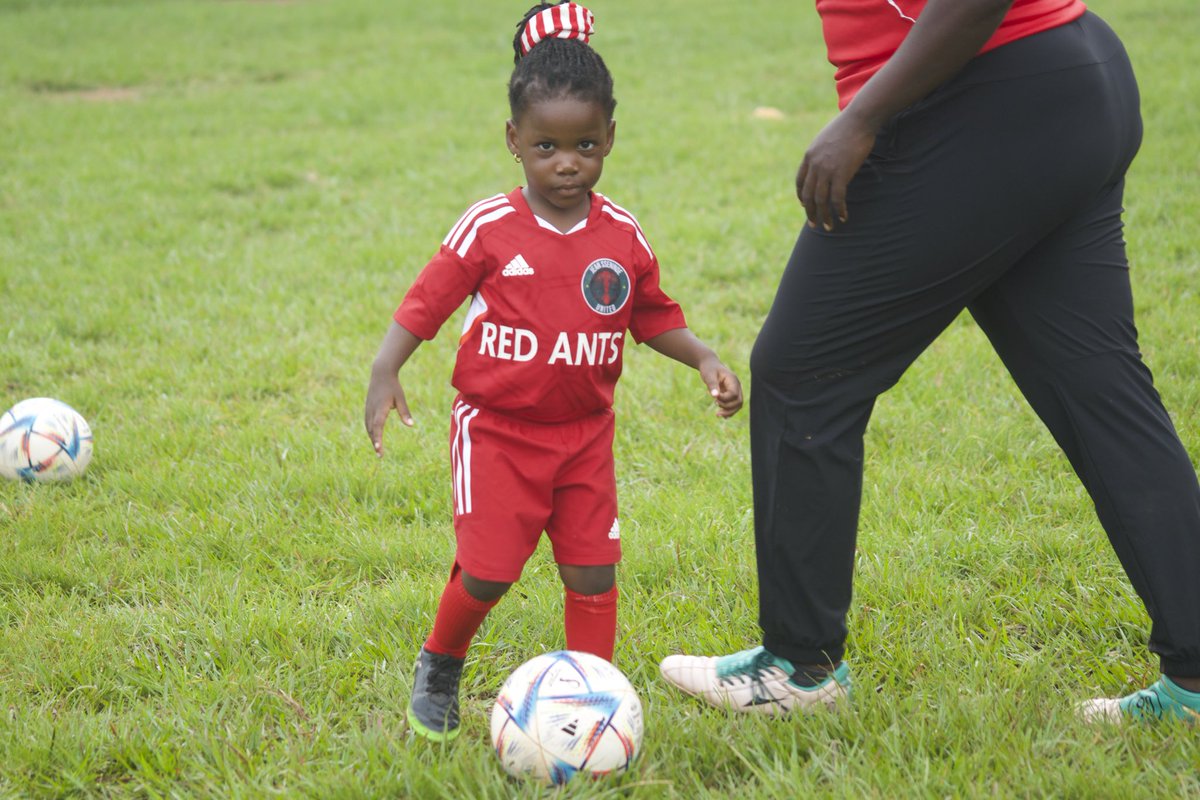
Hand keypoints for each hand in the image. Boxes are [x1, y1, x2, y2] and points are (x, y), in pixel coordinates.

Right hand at [363, 372, 413, 456]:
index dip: (377, 438)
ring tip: (378, 449)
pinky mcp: (368, 408)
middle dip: (375, 443)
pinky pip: (367, 422)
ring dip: (372, 438)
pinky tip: (374, 437)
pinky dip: (371, 431)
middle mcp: (372, 410)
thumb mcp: (401, 398)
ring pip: (369, 427)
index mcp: (380, 408)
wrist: (381, 374)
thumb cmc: (393, 386)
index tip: (378, 449)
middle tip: (380, 455)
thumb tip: (411, 425)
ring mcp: (368, 409)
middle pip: (372, 430)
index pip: (378, 426)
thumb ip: (405, 412)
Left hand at [698, 357, 743, 418]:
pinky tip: (722, 415)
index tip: (714, 398)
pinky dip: (729, 411)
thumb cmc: (708, 369)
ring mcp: (735, 390)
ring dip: (729, 411)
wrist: (709, 365)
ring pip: (738, 405)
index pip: (733, 394)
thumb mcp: (708, 375)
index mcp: (733, 380)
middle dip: (728, 407)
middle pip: (738, 401)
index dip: (724, 399)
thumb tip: (715, 396)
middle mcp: (736, 386)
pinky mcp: (731, 394)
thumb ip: (712, 385)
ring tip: (717, 414)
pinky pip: (734, 405)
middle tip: (715, 404)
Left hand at [796, 109, 877, 230]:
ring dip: (824, 216)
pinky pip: (837, 198)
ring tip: (829, 227)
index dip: (801, 196)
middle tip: (814, 225)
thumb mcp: (826, 139)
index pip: (799, 182)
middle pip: (808, 195)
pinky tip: (844, 217)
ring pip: (821, 200)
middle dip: (810, 213)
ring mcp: (827, 170)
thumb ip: (822, 153)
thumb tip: (827, 162)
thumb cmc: (847, 126)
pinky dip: (839, 210)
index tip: (804, 206)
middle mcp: (814, 165)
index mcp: (809, 156)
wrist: (859, 119)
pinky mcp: (841, 173)